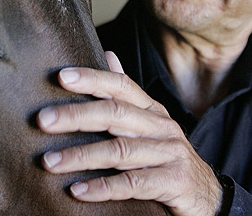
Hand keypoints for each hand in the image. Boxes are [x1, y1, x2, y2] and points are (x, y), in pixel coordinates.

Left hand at [37, 52, 222, 215]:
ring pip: (119, 150)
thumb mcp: (149, 123)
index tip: (61, 77)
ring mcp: (170, 153)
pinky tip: (78, 191)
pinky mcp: (174, 182)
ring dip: (80, 156)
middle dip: (76, 116)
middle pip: (114, 115)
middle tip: (42, 120)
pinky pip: (133, 184)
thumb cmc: (166, 157)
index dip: (92, 79)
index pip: (121, 86)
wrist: (208, 196)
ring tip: (49, 162)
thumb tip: (108, 55)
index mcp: (152, 110)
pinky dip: (103, 187)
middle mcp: (161, 127)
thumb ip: (126, 94)